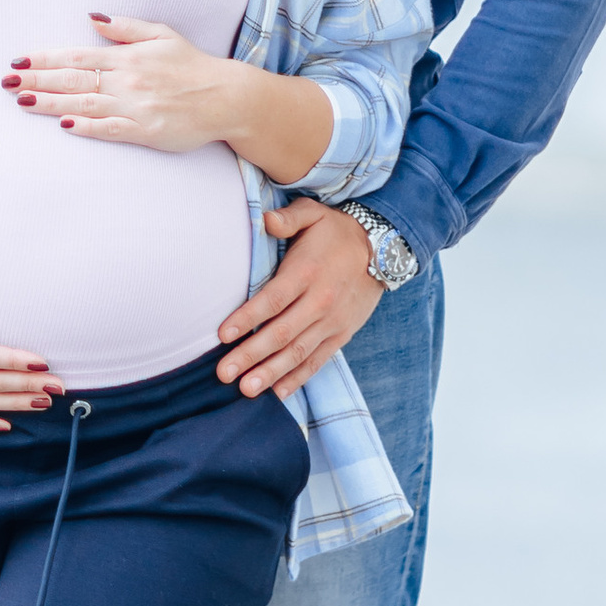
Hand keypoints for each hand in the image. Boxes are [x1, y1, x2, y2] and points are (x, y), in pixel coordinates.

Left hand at [3, 13, 228, 153]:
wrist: (226, 98)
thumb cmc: (192, 65)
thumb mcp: (161, 34)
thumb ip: (125, 28)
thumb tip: (92, 17)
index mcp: (127, 57)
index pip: (77, 57)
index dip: (45, 59)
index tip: (19, 61)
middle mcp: (127, 80)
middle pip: (73, 80)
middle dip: (36, 81)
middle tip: (6, 82)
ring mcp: (135, 107)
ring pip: (84, 104)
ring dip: (50, 103)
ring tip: (22, 102)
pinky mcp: (145, 132)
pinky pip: (110, 129)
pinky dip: (86, 126)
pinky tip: (63, 125)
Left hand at [214, 199, 382, 399]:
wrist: (383, 249)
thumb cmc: (337, 231)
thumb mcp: (314, 213)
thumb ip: (288, 217)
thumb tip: (264, 219)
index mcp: (307, 272)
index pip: (273, 300)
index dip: (247, 318)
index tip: (222, 335)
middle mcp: (320, 301)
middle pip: (281, 333)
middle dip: (251, 355)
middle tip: (224, 373)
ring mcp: (332, 322)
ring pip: (298, 352)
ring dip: (271, 373)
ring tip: (246, 389)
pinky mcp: (342, 334)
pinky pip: (318, 360)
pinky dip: (298, 377)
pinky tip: (278, 392)